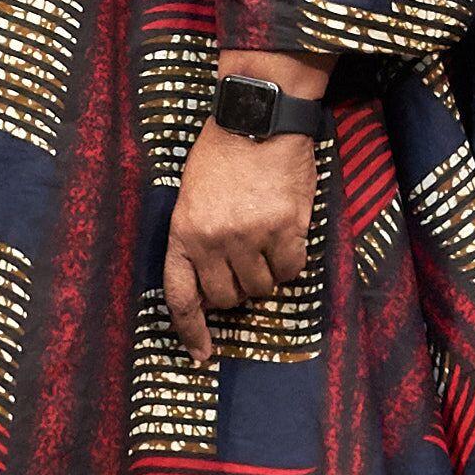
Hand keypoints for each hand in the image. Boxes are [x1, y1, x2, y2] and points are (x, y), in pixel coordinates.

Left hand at [161, 56, 329, 345]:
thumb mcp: (191, 197)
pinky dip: (291, 262)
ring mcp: (250, 237)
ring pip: (262, 287)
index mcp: (183, 233)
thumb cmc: (221, 155)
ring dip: (266, 274)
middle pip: (228, 298)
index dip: (192, 332)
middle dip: (237, 289)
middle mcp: (213, 241)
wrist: (257, 119)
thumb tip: (212, 287)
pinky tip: (287, 237)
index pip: (182, 298)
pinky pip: (291, 271)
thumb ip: (196, 240)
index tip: (203, 355)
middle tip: (244, 263)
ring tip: (265, 241)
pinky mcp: (285, 229)